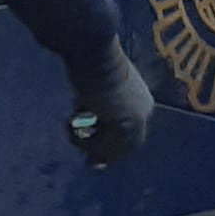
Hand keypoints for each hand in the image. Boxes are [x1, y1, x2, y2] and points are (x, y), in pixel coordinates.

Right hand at [67, 41, 154, 166]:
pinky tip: (70, 123)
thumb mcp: (95, 91)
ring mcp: (137, 118)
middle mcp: (145, 112)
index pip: (131, 136)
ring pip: (110, 149)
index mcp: (142, 102)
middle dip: (104, 155)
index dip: (113, 149)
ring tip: (70, 127)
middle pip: (124, 147)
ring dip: (86, 144)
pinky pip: (101, 147)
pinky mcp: (124, 123)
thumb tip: (85, 124)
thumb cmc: (89, 63)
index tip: (98, 160)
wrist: (92, 50)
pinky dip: (82, 141)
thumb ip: (95, 110)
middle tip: (90, 164)